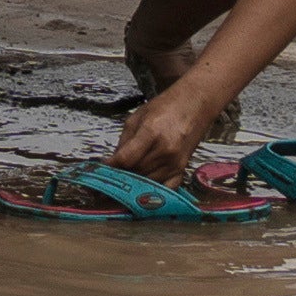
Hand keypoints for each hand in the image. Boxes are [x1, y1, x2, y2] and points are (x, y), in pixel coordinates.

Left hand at [108, 89, 225, 184]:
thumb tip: (112, 163)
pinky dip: (153, 191)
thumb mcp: (137, 117)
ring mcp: (175, 162)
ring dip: (134, 184)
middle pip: (135, 173)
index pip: (126, 159)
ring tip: (123, 180)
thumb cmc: (165, 106)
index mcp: (151, 132)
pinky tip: (143, 188)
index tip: (100, 170)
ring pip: (148, 183)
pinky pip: (165, 189)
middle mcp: (165, 150)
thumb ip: (124, 142)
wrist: (195, 104)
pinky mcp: (182, 169)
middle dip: (120, 176)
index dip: (111, 167)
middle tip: (108, 178)